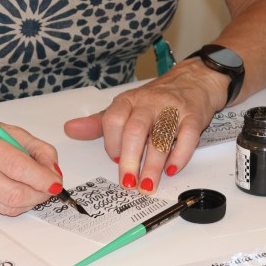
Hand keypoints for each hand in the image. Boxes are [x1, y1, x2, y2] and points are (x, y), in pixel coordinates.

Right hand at [0, 115, 64, 215]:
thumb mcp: (4, 129)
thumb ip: (34, 147)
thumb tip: (54, 171)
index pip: (17, 166)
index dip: (41, 177)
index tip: (56, 182)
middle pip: (14, 193)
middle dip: (39, 194)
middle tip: (49, 188)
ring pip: (9, 206)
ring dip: (29, 200)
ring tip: (31, 187)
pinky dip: (12, 204)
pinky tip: (9, 189)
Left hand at [64, 58, 226, 193]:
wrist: (193, 80)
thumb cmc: (156, 99)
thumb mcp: (125, 106)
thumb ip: (100, 122)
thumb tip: (71, 129)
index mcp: (129, 101)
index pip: (113, 119)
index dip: (111, 142)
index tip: (113, 160)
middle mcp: (149, 103)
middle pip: (135, 130)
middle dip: (130, 159)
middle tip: (127, 182)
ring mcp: (172, 109)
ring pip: (160, 136)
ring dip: (153, 165)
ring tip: (148, 185)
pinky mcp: (193, 116)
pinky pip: (187, 136)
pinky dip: (179, 155)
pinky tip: (172, 169)